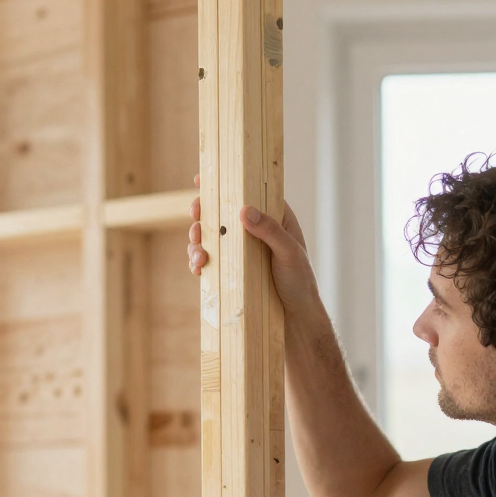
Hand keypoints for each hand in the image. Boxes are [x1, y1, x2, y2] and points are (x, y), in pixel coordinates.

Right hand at [186, 176, 318, 312]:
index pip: (247, 193)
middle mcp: (254, 231)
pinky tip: (197, 268)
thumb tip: (244, 211)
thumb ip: (270, 231)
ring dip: (197, 241)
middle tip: (195, 217)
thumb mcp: (289, 253)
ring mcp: (241, 251)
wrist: (296, 317)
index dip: (223, 185)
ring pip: (211, 237)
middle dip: (203, 214)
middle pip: (222, 213)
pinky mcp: (232, 270)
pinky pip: (210, 260)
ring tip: (198, 253)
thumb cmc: (300, 281)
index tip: (199, 179)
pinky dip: (198, 261)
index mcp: (273, 218)